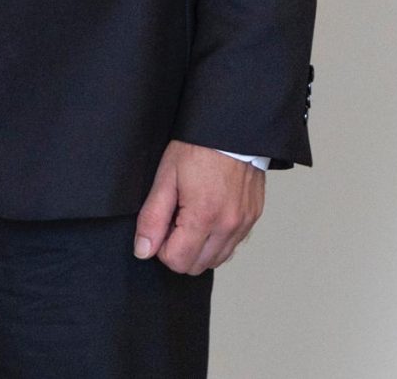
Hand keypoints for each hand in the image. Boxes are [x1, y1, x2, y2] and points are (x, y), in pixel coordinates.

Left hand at [133, 141, 265, 274]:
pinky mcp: (253, 218)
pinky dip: (216, 240)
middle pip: (196, 266)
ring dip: (198, 248)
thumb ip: (152, 217)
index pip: (177, 261)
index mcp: (204, 216)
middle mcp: (229, 226)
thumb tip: (143, 250)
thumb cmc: (197, 148)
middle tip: (173, 220)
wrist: (231, 129)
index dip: (161, 248)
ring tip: (190, 217)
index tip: (160, 225)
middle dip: (179, 251)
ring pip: (216, 260)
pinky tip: (208, 216)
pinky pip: (232, 246)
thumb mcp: (165, 177)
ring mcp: (244, 224)